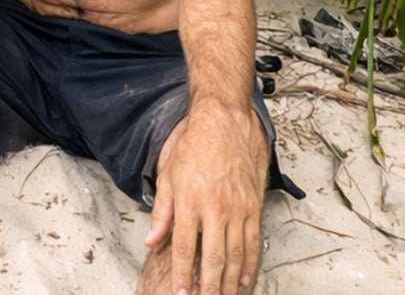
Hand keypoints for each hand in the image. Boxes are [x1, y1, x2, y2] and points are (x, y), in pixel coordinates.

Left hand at [145, 104, 268, 294]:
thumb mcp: (168, 177)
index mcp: (189, 203)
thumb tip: (151, 241)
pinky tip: (245, 279)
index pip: (183, 248)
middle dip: (208, 286)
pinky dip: (249, 264)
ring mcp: (237, 210)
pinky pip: (253, 242)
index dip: (182, 274)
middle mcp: (215, 209)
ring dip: (229, 281)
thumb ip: (161, 213)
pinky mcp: (253, 207)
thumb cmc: (193, 149)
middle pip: (212, 258)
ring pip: (234, 255)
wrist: (224, 126)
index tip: (181, 293)